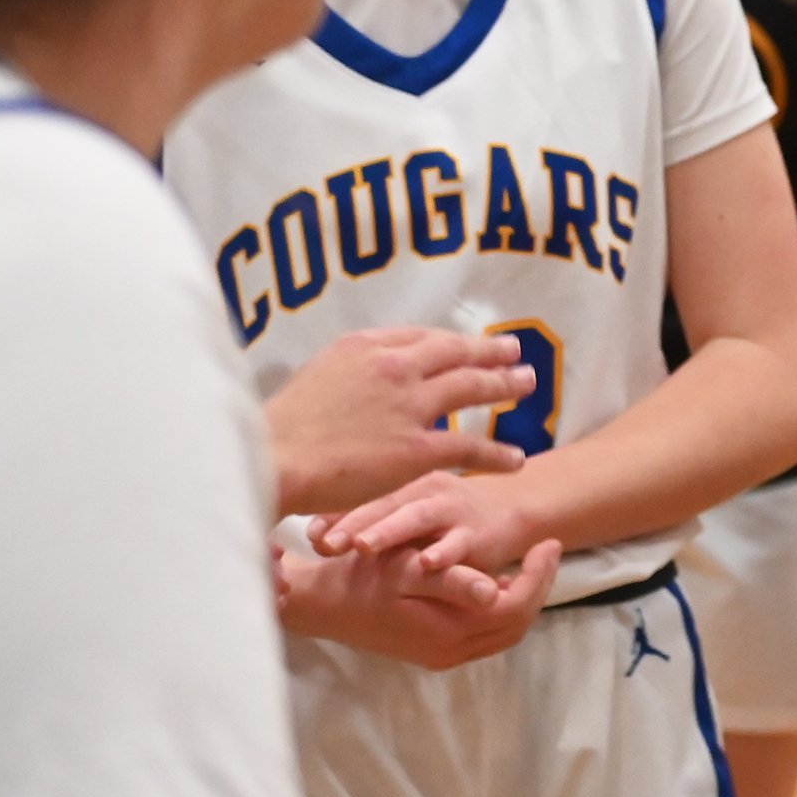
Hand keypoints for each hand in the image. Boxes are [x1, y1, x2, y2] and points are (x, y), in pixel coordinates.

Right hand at [263, 327, 533, 517]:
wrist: (270, 460)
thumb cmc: (280, 428)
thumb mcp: (316, 375)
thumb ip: (352, 370)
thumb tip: (372, 374)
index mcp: (364, 345)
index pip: (421, 336)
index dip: (451, 341)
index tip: (467, 344)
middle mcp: (393, 367)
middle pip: (455, 352)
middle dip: (489, 352)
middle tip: (514, 352)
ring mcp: (407, 406)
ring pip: (471, 388)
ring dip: (504, 386)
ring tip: (527, 385)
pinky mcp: (415, 448)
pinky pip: (468, 446)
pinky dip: (497, 453)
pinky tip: (515, 459)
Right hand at [275, 539, 560, 669]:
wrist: (315, 604)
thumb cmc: (357, 578)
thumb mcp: (401, 569)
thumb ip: (449, 580)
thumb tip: (495, 591)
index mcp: (446, 632)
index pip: (514, 609)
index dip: (539, 577)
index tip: (548, 543)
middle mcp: (449, 651)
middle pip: (515, 625)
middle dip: (539, 587)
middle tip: (547, 549)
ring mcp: (440, 655)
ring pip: (502, 632)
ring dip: (522, 599)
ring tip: (530, 562)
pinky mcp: (431, 651)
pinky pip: (482, 635)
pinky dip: (499, 610)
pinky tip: (497, 581)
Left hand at [313, 469, 539, 580]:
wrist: (517, 507)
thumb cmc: (452, 510)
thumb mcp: (412, 505)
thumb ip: (374, 517)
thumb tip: (314, 533)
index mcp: (405, 486)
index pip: (364, 498)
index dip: (335, 515)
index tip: (305, 533)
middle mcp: (426, 493)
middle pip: (384, 506)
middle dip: (353, 524)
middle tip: (324, 543)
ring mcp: (453, 511)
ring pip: (417, 519)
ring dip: (390, 531)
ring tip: (364, 547)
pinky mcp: (479, 533)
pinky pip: (460, 543)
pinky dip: (446, 553)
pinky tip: (429, 564)